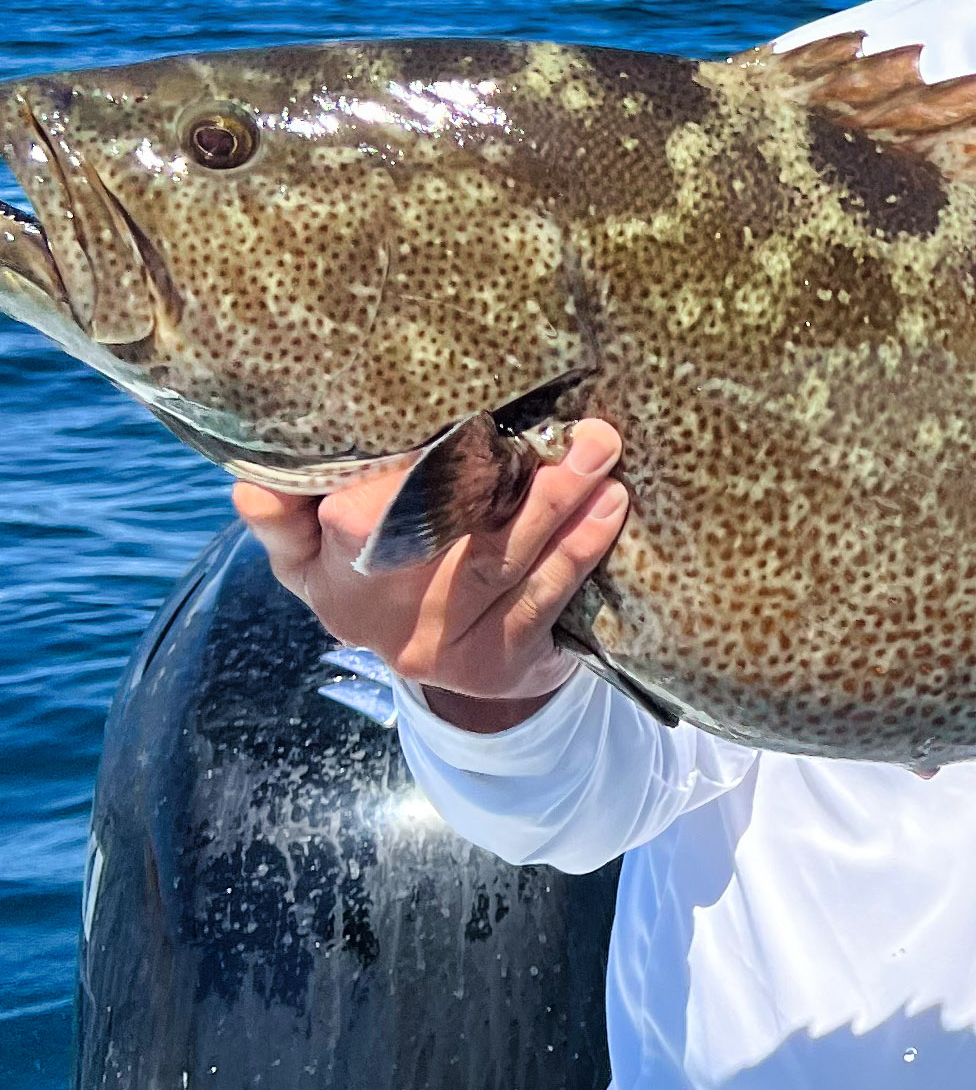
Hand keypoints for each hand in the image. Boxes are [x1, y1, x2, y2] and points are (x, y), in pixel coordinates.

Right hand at [231, 418, 629, 733]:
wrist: (447, 667)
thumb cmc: (378, 580)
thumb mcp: (312, 557)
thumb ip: (283, 516)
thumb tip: (251, 481)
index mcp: (327, 573)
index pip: (351, 521)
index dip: (394, 481)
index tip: (448, 427)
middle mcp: (378, 615)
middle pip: (439, 535)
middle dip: (498, 472)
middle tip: (563, 422)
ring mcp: (440, 644)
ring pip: (500, 562)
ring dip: (555, 503)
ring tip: (598, 449)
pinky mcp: (498, 662)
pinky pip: (543, 599)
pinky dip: (579, 549)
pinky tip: (609, 506)